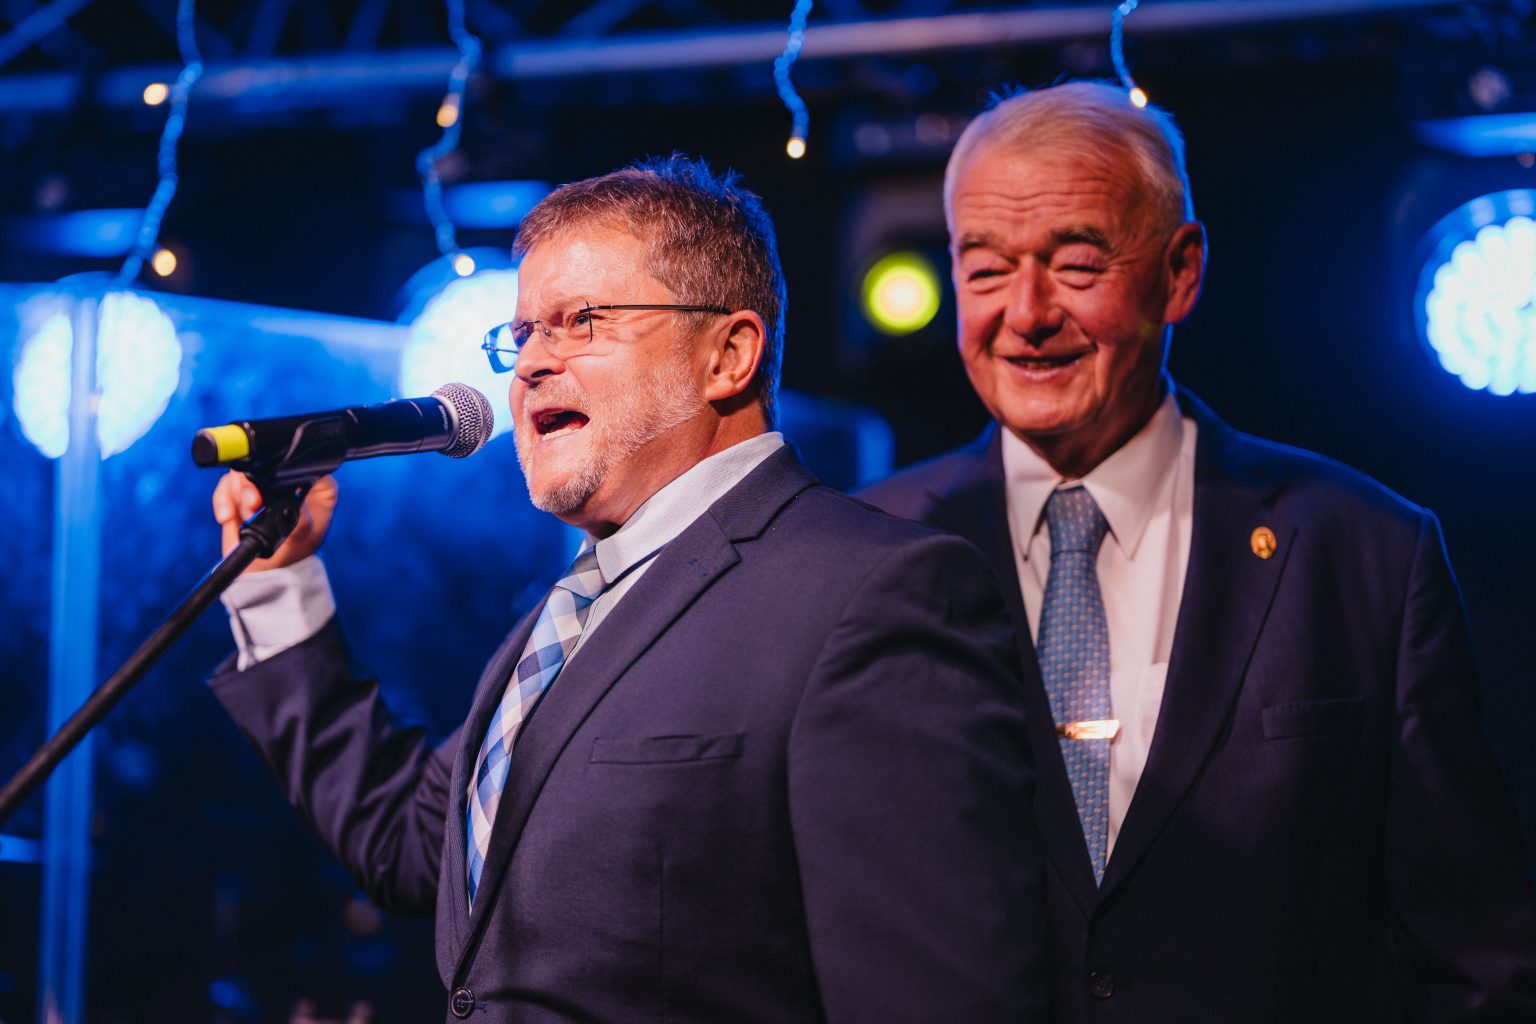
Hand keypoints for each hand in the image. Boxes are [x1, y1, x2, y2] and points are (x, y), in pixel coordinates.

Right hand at [212, 471, 339, 571]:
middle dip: (252, 484)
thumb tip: (290, 504)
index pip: (306, 463)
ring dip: (238, 494)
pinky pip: (225, 485)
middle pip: (267, 462)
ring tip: (244, 516)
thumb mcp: (303, 537)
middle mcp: (291, 479)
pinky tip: (227, 518)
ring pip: (243, 471)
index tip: (274, 487)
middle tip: (252, 504)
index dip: (289, 470)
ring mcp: (264, 483)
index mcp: (316, 486)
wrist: (269, 568)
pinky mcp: (240, 491)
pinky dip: (223, 500)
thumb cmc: (294, 550)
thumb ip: (300, 521)